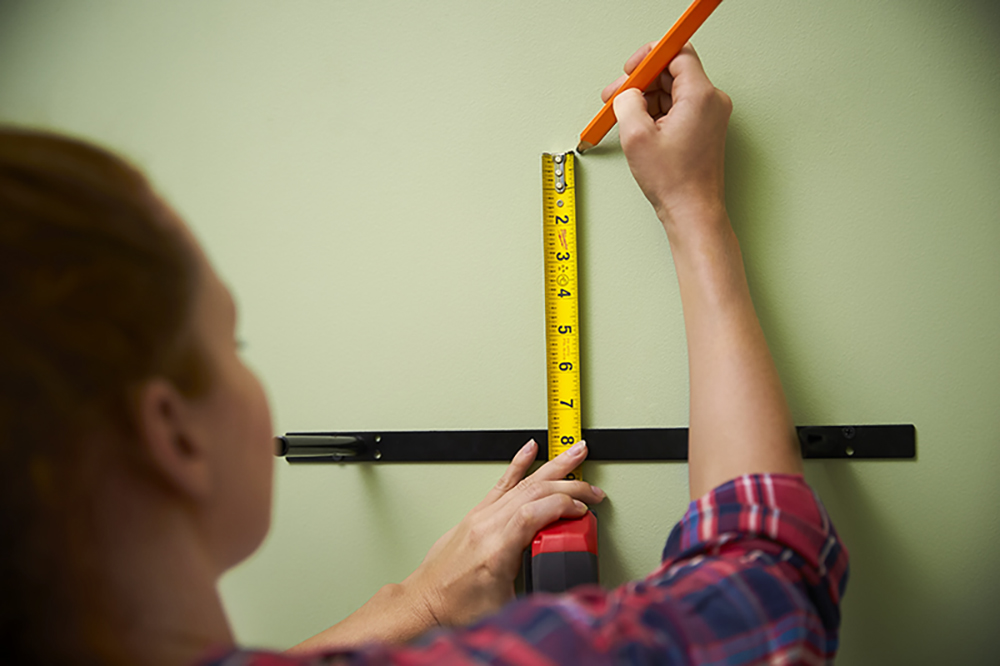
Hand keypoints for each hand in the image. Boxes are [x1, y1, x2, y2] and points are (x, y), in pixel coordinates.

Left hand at [401, 439, 603, 626]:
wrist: (424, 603)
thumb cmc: (456, 609)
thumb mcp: (507, 609)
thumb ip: (540, 595)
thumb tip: (572, 593)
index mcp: (495, 549)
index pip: (535, 512)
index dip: (565, 507)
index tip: (585, 511)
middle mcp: (486, 526)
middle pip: (533, 492)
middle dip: (569, 486)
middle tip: (593, 490)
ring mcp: (480, 517)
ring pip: (522, 483)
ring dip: (553, 468)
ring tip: (575, 452)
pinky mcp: (476, 515)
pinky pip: (501, 483)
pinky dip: (518, 464)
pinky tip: (530, 450)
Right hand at [605, 43, 731, 229]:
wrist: (692, 211)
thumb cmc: (674, 181)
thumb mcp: (637, 136)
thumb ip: (628, 102)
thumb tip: (627, 93)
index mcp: (700, 96)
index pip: (677, 53)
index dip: (650, 56)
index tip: (632, 69)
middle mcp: (711, 101)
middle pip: (672, 72)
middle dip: (641, 81)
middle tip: (617, 95)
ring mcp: (709, 115)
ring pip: (673, 91)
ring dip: (646, 99)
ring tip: (625, 117)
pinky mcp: (704, 128)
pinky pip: (678, 107)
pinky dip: (657, 112)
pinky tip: (640, 127)